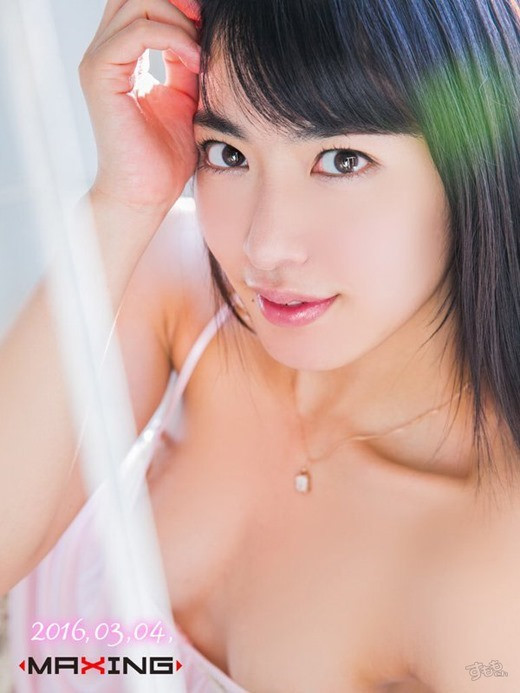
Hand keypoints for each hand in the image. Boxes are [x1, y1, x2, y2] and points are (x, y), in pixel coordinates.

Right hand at [79, 0, 200, 212]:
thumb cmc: (167, 156)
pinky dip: (173, 39)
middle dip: (178, 3)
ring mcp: (99, 61)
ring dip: (180, 21)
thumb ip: (187, 60)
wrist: (147, 193)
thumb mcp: (186, 97)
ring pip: (138, 4)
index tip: (210, 26)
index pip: (143, 4)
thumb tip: (201, 29)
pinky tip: (195, 62)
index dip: (179, 5)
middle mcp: (105, 53)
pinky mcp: (100, 75)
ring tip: (202, 54)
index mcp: (122, 55)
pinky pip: (138, 32)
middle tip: (207, 28)